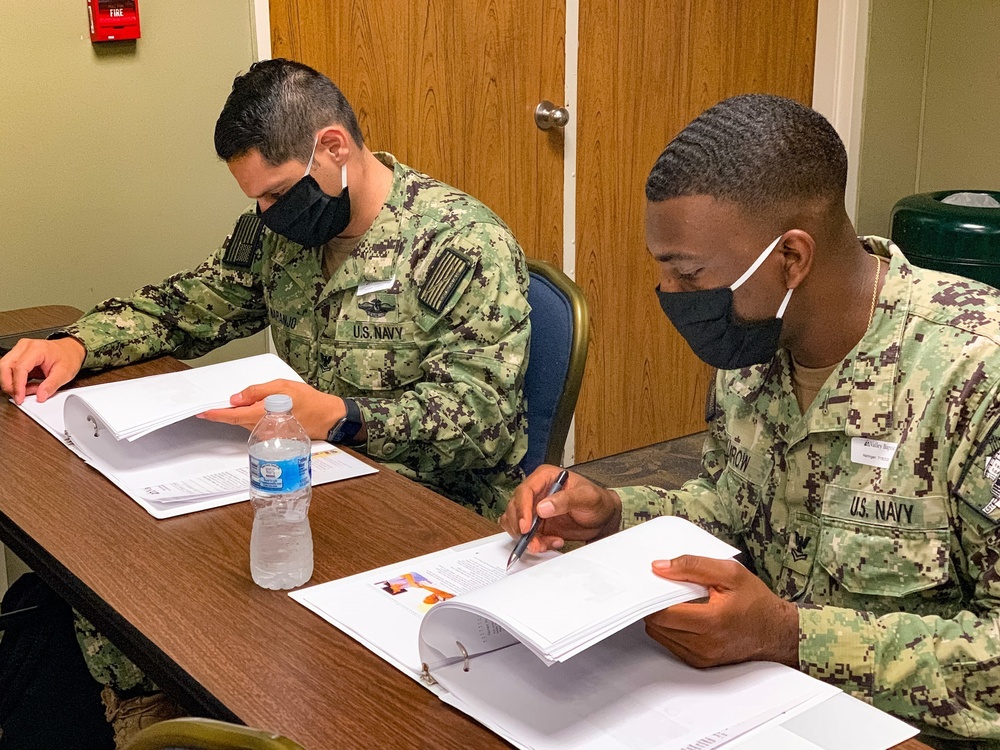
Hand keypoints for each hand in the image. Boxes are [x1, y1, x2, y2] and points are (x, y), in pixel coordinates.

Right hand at [0, 337, 86, 403]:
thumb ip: (51, 385)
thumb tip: (40, 396)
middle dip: (9, 385)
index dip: (17, 385)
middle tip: (22, 396)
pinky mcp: (17, 356)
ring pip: (3, 368)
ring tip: (30, 389)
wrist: (70, 350)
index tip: (20, 398)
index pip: (19, 368)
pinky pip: (9, 369)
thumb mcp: (64, 374)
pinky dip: (15, 380)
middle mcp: (24, 347)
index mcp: (37, 349)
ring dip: (12, 383)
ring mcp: (19, 350)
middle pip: (5, 367)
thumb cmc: (68, 357)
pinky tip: (28, 385)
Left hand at [199, 378, 345, 437]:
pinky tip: (260, 409)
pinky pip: (256, 426)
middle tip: (222, 401)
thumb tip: (236, 398)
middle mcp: (262, 427)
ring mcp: (267, 434)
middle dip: (228, 411)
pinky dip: (252, 418)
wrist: (327, 418)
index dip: (215, 414)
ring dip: (242, 413)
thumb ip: (257, 392)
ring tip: (246, 402)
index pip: (232, 416)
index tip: (202, 413)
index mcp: (261, 414)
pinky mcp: (273, 435)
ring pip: (247, 422)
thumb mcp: (282, 387)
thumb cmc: (309, 401)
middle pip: (238, 419)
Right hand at [499, 465, 621, 553]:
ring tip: (543, 544)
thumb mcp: (586, 497)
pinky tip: (549, 543)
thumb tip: (543, 507)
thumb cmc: (597, 501)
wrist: (603, 517)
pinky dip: (533, 542)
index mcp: (545, 477)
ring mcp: (534, 508)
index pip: (525, 491)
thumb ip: (566, 500)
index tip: (526, 526)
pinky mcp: (537, 524)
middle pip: (515, 508)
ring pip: (516, 523)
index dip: (522, 509)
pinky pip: (525, 534)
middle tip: (534, 541)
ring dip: (526, 537)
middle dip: (522, 528)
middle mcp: (536, 492)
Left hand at [644, 555, 798, 667]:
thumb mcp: (729, 573)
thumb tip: (660, 567)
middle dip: (655, 604)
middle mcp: (704, 644)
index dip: (652, 595)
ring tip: (679, 602)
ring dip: (662, 617)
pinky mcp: (699, 662)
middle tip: (665, 589)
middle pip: (656, 624)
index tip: (653, 582)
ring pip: (659, 635)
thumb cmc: (756, 602)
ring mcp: (701, 656)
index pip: (662, 613)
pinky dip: (670, 629)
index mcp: (711, 621)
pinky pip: (670, 643)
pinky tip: (685, 616)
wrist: (777, 632)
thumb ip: (692, 566)